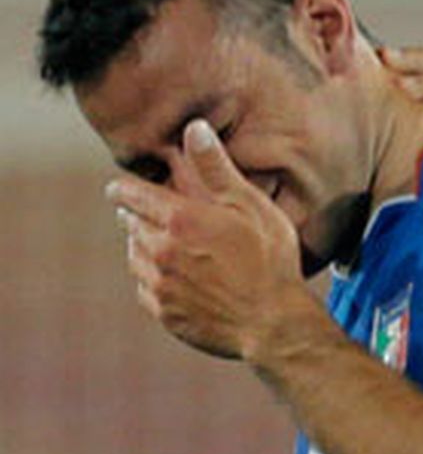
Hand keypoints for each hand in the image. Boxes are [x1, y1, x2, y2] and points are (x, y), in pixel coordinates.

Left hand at [107, 119, 306, 358]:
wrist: (275, 325)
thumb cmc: (271, 261)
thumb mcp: (252, 206)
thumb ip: (218, 168)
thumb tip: (194, 129)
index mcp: (180, 220)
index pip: (131, 195)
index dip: (122, 189)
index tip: (117, 188)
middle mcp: (161, 252)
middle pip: (131, 226)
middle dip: (136, 217)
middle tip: (143, 215)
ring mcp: (161, 286)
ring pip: (135, 258)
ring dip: (142, 248)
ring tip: (160, 246)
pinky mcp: (166, 314)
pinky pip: (146, 290)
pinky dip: (153, 281)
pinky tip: (172, 280)